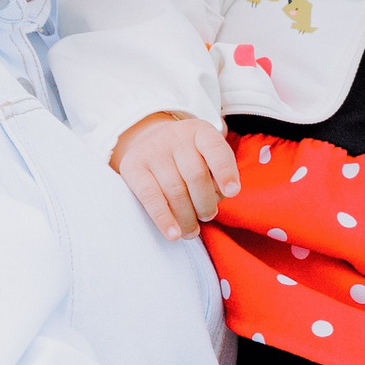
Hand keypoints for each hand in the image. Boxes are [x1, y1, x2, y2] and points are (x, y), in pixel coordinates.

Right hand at [112, 113, 239, 239]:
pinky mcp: (132, 166)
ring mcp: (152, 149)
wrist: (152, 142)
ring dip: (187, 217)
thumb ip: (219, 175)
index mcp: (200, 131)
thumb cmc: (191, 158)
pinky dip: (163, 218)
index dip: (225, 172)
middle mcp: (175, 136)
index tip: (232, 192)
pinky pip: (149, 196)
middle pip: (195, 175)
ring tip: (192, 231)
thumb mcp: (210, 157)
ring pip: (174, 190)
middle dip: (205, 203)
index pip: (215, 149)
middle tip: (208, 216)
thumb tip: (215, 199)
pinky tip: (173, 233)